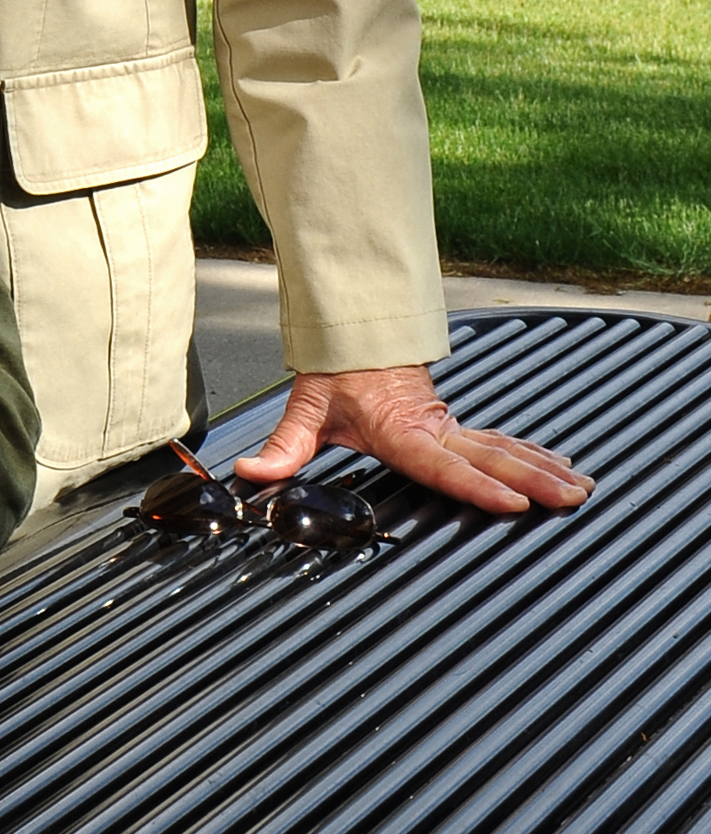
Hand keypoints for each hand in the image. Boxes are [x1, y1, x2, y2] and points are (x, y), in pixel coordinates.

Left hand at [236, 366, 592, 519]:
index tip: (515, 502)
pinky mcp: (453, 421)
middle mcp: (434, 428)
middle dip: (536, 481)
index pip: (447, 466)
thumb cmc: (336, 369)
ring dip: (543, 467)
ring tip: (579, 488)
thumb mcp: (307, 406)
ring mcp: (448, 423)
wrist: (351, 330)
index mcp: (403, 431)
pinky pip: (499, 439)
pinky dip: (531, 452)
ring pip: (504, 448)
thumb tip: (252, 472)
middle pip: (493, 459)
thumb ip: (284, 446)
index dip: (480, 487)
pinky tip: (555, 465)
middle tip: (573, 499)